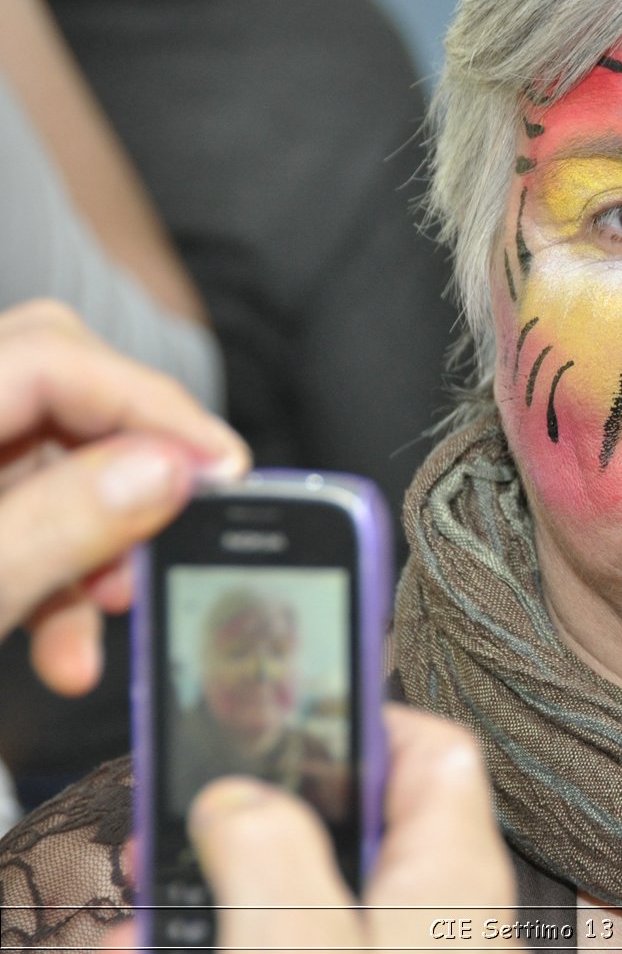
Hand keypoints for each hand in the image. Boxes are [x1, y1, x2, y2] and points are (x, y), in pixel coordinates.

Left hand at [0, 300, 248, 693]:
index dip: (152, 407)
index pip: (54, 355)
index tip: (223, 476)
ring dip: (98, 537)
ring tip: (117, 607)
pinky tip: (69, 644)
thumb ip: (55, 527)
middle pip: (59, 385)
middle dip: (132, 463)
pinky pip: (16, 508)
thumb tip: (167, 471)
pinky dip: (57, 569)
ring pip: (45, 456)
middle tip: (184, 522)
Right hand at [188, 706, 513, 950]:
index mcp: (451, 869)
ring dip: (234, 892)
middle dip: (260, 820)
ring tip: (153, 908)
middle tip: (179, 827)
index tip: (278, 716)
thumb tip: (237, 797)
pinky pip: (306, 940)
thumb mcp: (302, 944)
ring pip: (317, 897)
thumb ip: (271, 861)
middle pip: (357, 824)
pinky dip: (246, 935)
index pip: (432, 748)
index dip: (359, 719)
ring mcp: (412, 946)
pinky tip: (174, 945)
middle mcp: (442, 910)